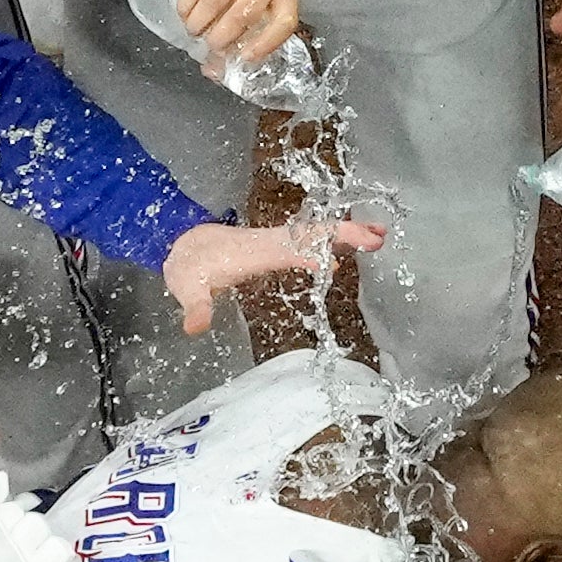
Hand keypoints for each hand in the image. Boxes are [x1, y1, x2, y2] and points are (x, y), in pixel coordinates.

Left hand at [159, 218, 384, 336]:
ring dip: (346, 234)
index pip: (288, 249)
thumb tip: (195, 327)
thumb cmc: (188, 266)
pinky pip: (310, 240)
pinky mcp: (277, 247)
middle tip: (379, 238)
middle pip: (312, 235)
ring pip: (315, 234)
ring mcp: (276, 242)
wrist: (182, 242)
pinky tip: (352, 249)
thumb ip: (195, 306)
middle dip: (344, 235)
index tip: (337, 260)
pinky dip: (334, 240)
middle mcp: (270, 242)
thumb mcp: (186, 288)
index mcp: (254, 251)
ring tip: (379, 237)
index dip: (312, 252)